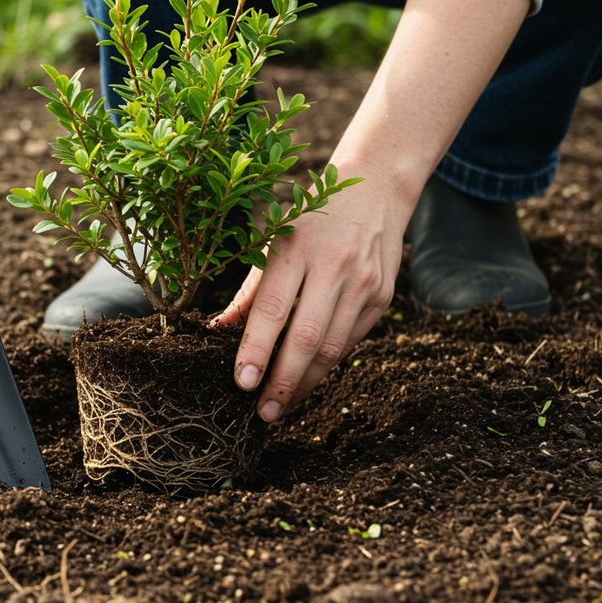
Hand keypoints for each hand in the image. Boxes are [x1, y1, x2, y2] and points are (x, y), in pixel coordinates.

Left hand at [213, 163, 413, 421]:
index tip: (242, 383)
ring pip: (333, 348)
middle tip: (264, 412)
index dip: (256, 350)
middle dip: (283, 381)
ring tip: (283, 405)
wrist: (376, 189)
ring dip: (306, 383)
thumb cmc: (311, 220)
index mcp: (296, 249)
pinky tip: (308, 378)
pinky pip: (351, 341)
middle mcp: (333, 266)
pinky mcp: (383, 297)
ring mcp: (363, 283)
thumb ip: (249, 291)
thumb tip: (218, 330)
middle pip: (307, 337)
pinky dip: (327, 364)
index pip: (273, 310)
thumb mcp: (274, 241)